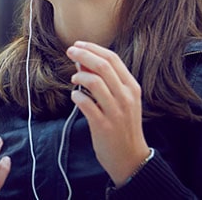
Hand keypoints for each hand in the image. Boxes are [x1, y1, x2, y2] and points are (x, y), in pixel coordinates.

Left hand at [67, 41, 150, 186]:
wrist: (131, 158)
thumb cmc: (123, 126)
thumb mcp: (121, 100)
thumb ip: (105, 81)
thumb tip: (82, 59)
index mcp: (132, 87)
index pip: (113, 58)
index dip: (93, 48)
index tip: (78, 44)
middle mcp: (126, 97)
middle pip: (103, 66)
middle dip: (83, 54)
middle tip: (69, 51)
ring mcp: (116, 111)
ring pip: (94, 82)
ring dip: (79, 75)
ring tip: (73, 78)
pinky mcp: (104, 126)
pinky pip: (85, 104)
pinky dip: (76, 96)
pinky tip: (75, 96)